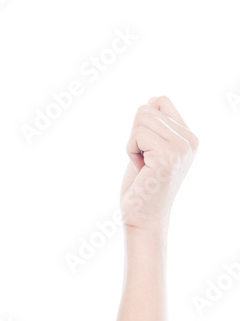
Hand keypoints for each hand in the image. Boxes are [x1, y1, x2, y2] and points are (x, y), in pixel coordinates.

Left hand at [120, 96, 198, 236]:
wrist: (143, 220)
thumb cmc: (142, 188)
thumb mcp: (151, 149)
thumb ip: (154, 126)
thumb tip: (151, 100)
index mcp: (188, 137)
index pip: (160, 101)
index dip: (142, 122)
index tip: (146, 149)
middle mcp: (189, 140)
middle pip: (147, 109)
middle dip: (135, 136)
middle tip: (143, 161)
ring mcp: (180, 147)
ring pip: (141, 118)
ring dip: (132, 143)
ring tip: (143, 165)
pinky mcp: (167, 156)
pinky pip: (136, 135)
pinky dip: (130, 151)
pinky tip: (141, 169)